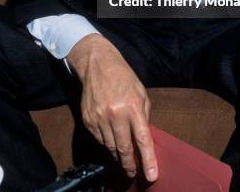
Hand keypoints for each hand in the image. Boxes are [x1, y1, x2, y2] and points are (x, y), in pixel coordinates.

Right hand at [67, 34, 157, 181]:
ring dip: (118, 155)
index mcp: (133, 106)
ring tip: (123, 158)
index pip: (142, 139)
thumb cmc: (123, 77)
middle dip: (130, 165)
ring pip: (110, 147)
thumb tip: (143, 137)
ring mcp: (100, 118)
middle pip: (124, 149)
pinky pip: (99, 139)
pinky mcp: (88, 120)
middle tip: (133, 173)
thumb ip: (143, 115)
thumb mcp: (141, 92)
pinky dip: (106, 143)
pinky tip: (111, 140)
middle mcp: (116, 114)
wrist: (97, 64)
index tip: (151, 175)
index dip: (148, 160)